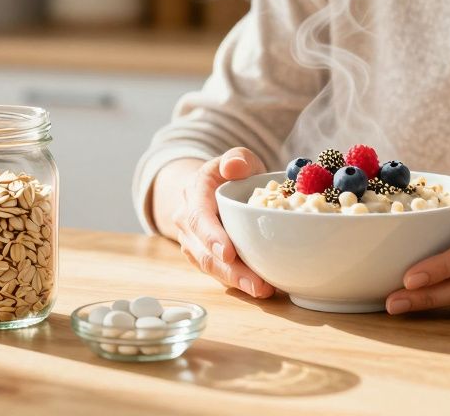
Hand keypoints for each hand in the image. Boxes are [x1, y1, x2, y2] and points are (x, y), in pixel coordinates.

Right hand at [169, 148, 275, 298]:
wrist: (211, 187)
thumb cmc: (231, 174)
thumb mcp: (237, 158)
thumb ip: (238, 158)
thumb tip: (233, 168)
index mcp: (194, 192)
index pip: (198, 216)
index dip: (212, 236)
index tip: (229, 253)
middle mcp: (186, 220)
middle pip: (204, 250)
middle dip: (230, 270)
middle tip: (256, 284)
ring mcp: (191, 242)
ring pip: (209, 266)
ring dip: (236, 281)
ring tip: (263, 290)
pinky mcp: (202, 257)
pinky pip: (217, 273)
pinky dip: (237, 282)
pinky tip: (260, 288)